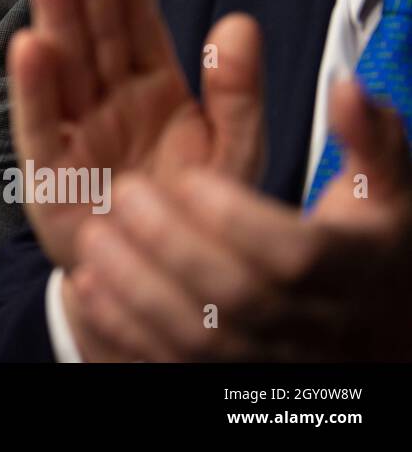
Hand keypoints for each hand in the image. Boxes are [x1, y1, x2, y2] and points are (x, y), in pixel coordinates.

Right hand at [10, 0, 264, 268]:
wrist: (162, 283)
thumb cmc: (195, 217)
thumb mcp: (234, 151)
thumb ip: (239, 91)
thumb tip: (241, 22)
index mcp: (154, 91)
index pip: (138, 27)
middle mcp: (109, 103)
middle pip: (94, 36)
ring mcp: (76, 132)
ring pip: (63, 67)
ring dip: (55, 20)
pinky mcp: (49, 170)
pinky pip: (38, 123)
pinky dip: (33, 86)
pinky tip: (30, 46)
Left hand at [67, 79, 411, 359]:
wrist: (376, 334)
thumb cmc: (368, 251)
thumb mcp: (385, 193)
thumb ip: (369, 137)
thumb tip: (347, 89)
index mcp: (346, 270)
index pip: (293, 253)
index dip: (236, 215)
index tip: (189, 177)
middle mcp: (306, 325)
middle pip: (233, 297)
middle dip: (171, 242)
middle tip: (125, 193)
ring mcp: (262, 360)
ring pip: (193, 339)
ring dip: (134, 287)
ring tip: (94, 237)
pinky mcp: (221, 380)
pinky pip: (165, 365)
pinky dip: (120, 329)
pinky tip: (86, 287)